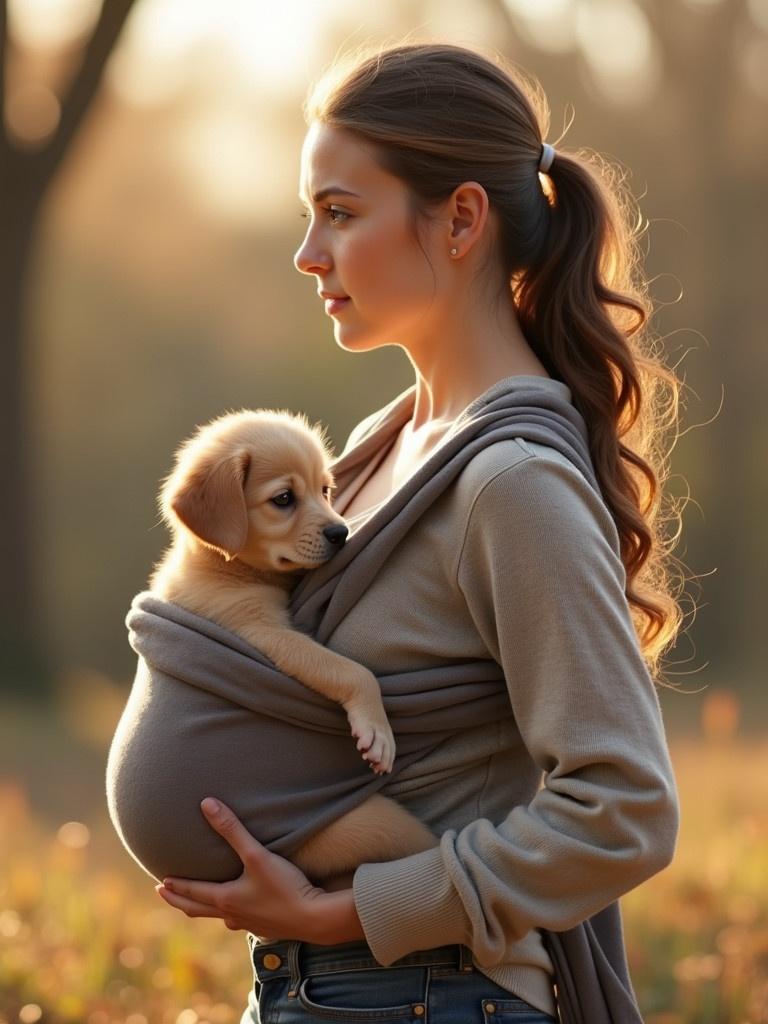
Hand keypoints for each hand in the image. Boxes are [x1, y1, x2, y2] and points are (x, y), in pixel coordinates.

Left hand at [155, 798, 365, 943]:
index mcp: (225, 899)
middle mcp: (232, 914)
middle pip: (197, 910)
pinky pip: (240, 923)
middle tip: (165, 894)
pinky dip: (231, 917)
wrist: (314, 918)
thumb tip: (207, 804)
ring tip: (200, 904)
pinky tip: (238, 915)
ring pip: (219, 918)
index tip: (160, 883)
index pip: (192, 892)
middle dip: (180, 901)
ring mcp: (248, 924)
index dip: (176, 887)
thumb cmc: (284, 886)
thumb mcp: (256, 855)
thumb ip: (232, 829)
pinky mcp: (265, 927)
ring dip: (204, 910)